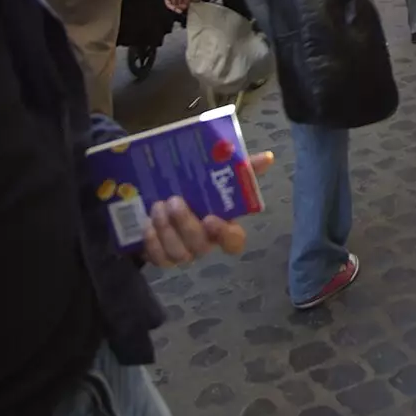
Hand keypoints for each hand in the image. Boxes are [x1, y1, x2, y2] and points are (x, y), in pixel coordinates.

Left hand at [143, 153, 275, 265]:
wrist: (158, 199)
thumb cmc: (193, 191)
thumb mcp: (214, 177)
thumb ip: (241, 169)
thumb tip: (268, 157)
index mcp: (221, 226)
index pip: (234, 242)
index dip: (225, 235)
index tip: (211, 218)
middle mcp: (204, 243)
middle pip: (201, 245)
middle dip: (186, 224)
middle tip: (174, 201)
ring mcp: (183, 253)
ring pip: (179, 253)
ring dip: (166, 230)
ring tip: (157, 207)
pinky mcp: (161, 258)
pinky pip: (159, 258)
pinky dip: (152, 241)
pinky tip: (148, 223)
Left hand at [164, 0, 201, 13]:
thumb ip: (196, 2)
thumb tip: (195, 7)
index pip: (184, 2)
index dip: (185, 7)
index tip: (186, 9)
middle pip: (178, 3)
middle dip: (179, 8)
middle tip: (180, 11)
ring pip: (172, 2)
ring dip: (174, 7)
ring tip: (176, 10)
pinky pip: (167, 0)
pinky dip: (169, 5)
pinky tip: (172, 7)